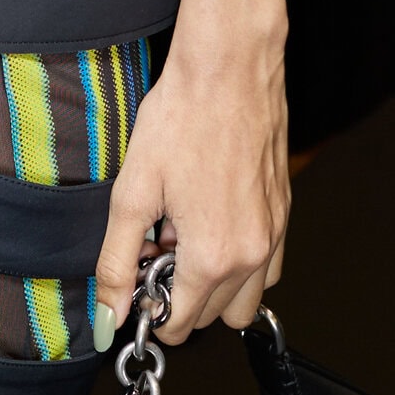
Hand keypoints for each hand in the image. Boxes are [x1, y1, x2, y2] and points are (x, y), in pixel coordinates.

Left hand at [94, 25, 288, 347]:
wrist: (229, 69)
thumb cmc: (182, 119)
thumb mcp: (132, 192)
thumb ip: (117, 262)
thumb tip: (110, 315)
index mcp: (214, 256)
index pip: (179, 325)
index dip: (150, 305)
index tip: (137, 272)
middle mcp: (253, 254)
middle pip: (213, 318)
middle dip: (181, 294)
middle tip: (158, 245)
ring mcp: (274, 234)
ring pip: (246, 300)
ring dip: (214, 284)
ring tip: (185, 232)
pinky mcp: (285, 212)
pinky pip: (267, 267)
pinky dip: (240, 262)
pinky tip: (212, 218)